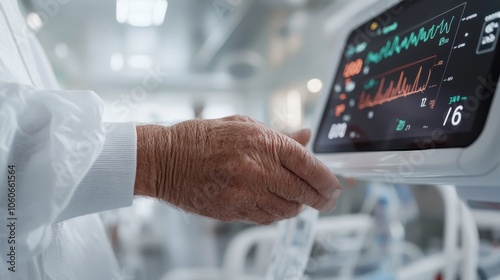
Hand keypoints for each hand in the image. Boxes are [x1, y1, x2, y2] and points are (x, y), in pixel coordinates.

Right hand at [135, 116, 341, 224]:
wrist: (165, 159)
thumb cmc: (200, 138)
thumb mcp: (243, 126)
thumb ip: (278, 136)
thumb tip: (306, 138)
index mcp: (262, 142)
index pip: (309, 165)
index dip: (327, 180)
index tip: (334, 186)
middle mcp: (257, 169)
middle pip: (304, 192)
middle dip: (321, 198)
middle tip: (327, 200)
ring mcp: (245, 193)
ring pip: (288, 209)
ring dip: (299, 206)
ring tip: (299, 200)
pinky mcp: (233, 211)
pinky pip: (267, 218)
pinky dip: (278, 214)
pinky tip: (278, 206)